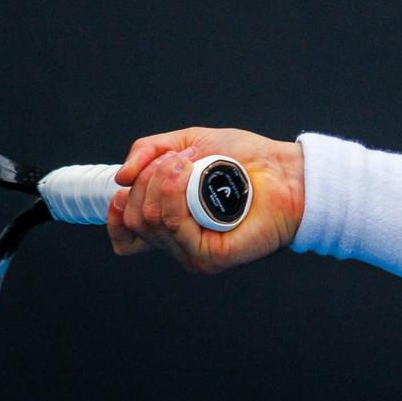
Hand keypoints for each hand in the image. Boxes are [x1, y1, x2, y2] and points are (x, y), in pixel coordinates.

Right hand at [108, 127, 303, 274]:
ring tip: (189, 163)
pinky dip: (175, 195)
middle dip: (147, 181)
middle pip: (135, 220)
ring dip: (162, 182)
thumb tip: (120, 178)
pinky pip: (176, 229)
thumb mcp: (188, 144)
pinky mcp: (211, 256)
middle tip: (178, 162)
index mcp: (171, 222)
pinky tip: (189, 174)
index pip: (126, 237)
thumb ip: (149, 152)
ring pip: (151, 222)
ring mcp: (194, 252)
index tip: (122, 188)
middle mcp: (178, 242)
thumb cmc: (245, 158)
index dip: (115, 214)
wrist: (285, 169)